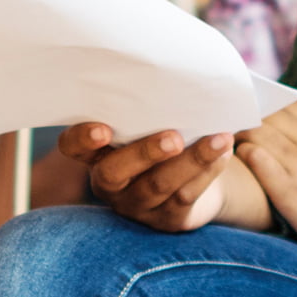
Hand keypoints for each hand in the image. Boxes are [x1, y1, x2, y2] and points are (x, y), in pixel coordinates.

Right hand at [58, 124, 231, 231]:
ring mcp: (138, 205)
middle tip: (173, 137)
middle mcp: (110, 184)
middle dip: (144, 153)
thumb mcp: (146, 126)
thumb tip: (173, 76)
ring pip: (159, 186)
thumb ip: (145, 112)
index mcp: (96, 155)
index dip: (81, 140)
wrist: (193, 179)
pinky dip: (208, 171)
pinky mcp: (168, 219)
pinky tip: (224, 153)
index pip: (72, 147)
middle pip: (115, 173)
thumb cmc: (161, 137)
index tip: (102, 129)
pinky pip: (186, 196)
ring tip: (220, 139)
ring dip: (192, 160)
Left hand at [235, 102, 296, 282]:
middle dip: (246, 116)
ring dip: (239, 134)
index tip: (249, 112)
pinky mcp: (289, 191)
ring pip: (256, 132)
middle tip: (228, 124)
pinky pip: (255, 158)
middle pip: (267, 114)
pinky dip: (243, 155)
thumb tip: (291, 131)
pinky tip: (238, 161)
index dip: (264, 106)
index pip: (286, 104)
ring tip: (226, 141)